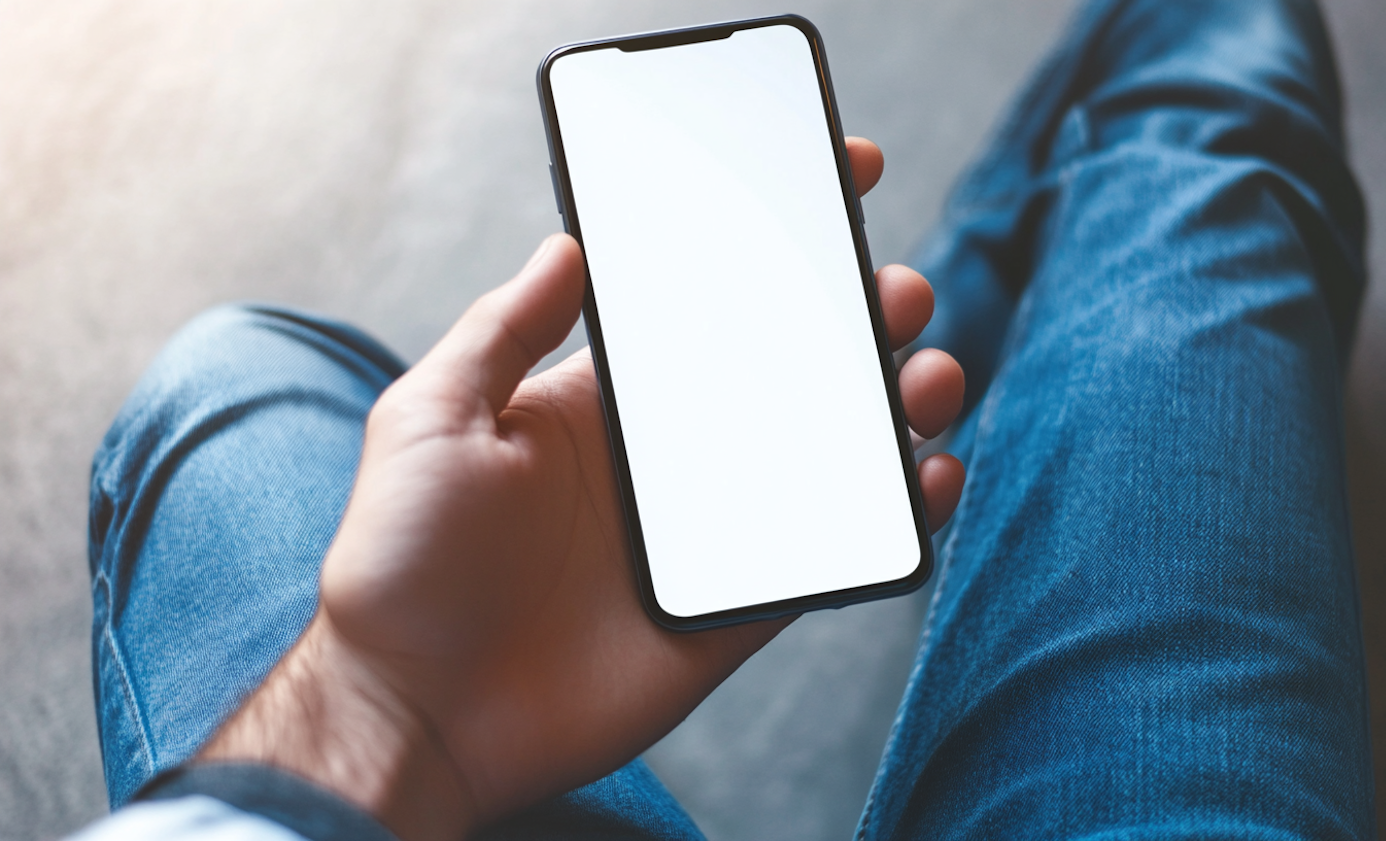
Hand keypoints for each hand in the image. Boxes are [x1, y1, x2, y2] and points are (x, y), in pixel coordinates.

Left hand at [198, 138, 965, 840]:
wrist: (415, 714)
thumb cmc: (402, 563)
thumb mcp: (432, 417)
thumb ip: (505, 329)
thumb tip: (568, 242)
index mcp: (604, 401)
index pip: (707, 305)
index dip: (771, 248)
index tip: (836, 186)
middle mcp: (669, 458)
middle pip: (792, 372)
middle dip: (858, 321)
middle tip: (897, 294)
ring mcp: (711, 531)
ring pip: (831, 453)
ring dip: (895, 405)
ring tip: (928, 376)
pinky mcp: (738, 606)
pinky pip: (834, 551)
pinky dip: (896, 512)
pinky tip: (929, 475)